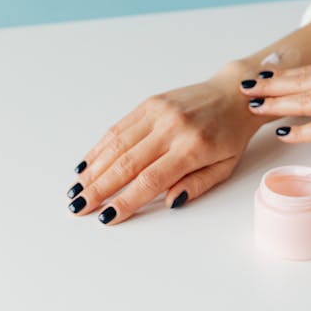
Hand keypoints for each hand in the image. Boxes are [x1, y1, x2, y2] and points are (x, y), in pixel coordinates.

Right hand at [67, 63, 260, 224]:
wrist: (234, 93)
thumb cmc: (231, 134)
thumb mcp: (225, 166)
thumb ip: (197, 185)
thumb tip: (167, 202)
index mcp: (193, 147)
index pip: (151, 179)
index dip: (126, 200)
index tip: (107, 217)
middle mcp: (172, 127)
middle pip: (127, 163)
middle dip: (100, 188)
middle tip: (79, 207)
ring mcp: (159, 112)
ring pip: (117, 143)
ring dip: (94, 168)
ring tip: (77, 189)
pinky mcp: (150, 102)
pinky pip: (120, 126)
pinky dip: (101, 146)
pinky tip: (88, 163)